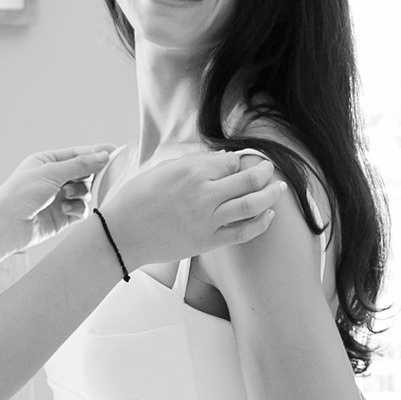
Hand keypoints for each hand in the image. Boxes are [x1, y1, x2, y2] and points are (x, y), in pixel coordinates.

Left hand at [0, 146, 114, 252]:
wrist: (7, 226)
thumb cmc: (20, 194)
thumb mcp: (51, 172)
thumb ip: (80, 165)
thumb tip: (104, 155)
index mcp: (47, 162)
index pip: (77, 154)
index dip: (95, 152)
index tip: (113, 151)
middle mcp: (54, 179)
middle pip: (84, 173)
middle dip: (87, 176)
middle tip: (89, 178)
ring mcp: (59, 198)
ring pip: (85, 191)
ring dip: (80, 193)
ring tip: (66, 196)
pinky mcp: (62, 216)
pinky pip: (81, 209)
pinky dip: (78, 209)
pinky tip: (66, 210)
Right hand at [101, 141, 276, 272]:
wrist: (121, 235)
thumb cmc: (136, 199)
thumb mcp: (162, 169)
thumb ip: (194, 161)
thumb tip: (223, 158)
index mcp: (191, 171)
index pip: (231, 161)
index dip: (241, 160)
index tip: (245, 161)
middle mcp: (204, 193)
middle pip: (249, 178)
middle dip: (265, 172)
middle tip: (270, 170)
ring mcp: (208, 219)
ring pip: (253, 204)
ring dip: (271, 194)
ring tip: (279, 189)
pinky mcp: (208, 241)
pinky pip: (243, 232)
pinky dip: (261, 223)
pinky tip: (268, 215)